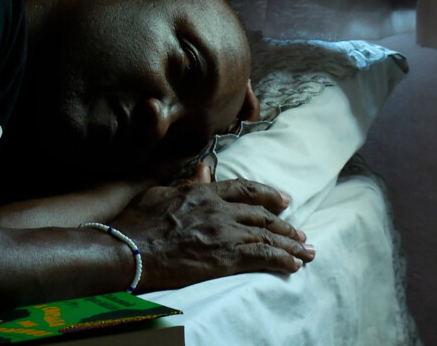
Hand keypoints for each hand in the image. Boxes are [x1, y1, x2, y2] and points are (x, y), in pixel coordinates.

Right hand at [110, 165, 314, 291]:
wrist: (130, 249)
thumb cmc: (138, 222)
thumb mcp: (160, 193)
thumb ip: (186, 183)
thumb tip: (204, 170)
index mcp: (203, 193)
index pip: (244, 189)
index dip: (267, 194)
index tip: (283, 200)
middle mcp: (219, 210)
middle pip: (261, 215)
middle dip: (284, 225)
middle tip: (300, 233)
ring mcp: (223, 233)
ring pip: (267, 237)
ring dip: (290, 245)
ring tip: (306, 251)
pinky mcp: (224, 258)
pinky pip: (262, 257)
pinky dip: (281, 260)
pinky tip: (293, 265)